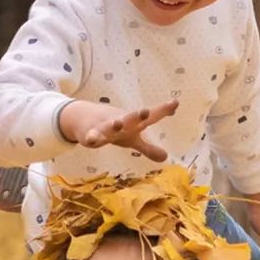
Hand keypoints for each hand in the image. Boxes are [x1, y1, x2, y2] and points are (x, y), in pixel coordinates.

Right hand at [58, 98, 178, 160]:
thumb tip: (166, 157)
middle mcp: (121, 122)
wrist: (85, 118)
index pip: (150, 117)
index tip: (175, 102)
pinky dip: (92, 138)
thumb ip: (149, 148)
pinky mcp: (92, 133)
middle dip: (137, 116)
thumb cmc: (115, 129)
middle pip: (130, 119)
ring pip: (110, 126)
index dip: (162, 111)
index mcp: (133, 123)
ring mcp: (105, 126)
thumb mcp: (132, 140)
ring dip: (114, 124)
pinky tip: (92, 140)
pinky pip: (92, 136)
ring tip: (117, 123)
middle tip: (145, 111)